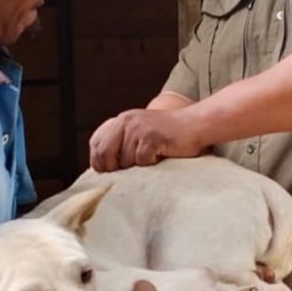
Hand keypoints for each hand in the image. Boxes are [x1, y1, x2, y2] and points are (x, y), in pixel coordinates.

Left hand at [89, 99, 206, 170]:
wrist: (195, 124)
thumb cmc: (168, 134)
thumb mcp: (139, 131)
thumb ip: (121, 141)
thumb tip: (101, 166)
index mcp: (122, 119)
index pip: (96, 142)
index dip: (97, 160)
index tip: (106, 171)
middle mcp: (127, 121)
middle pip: (105, 153)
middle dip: (114, 167)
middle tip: (128, 170)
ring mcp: (140, 128)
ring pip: (124, 160)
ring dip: (136, 166)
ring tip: (151, 157)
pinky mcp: (152, 137)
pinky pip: (141, 161)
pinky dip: (150, 164)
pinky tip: (160, 155)